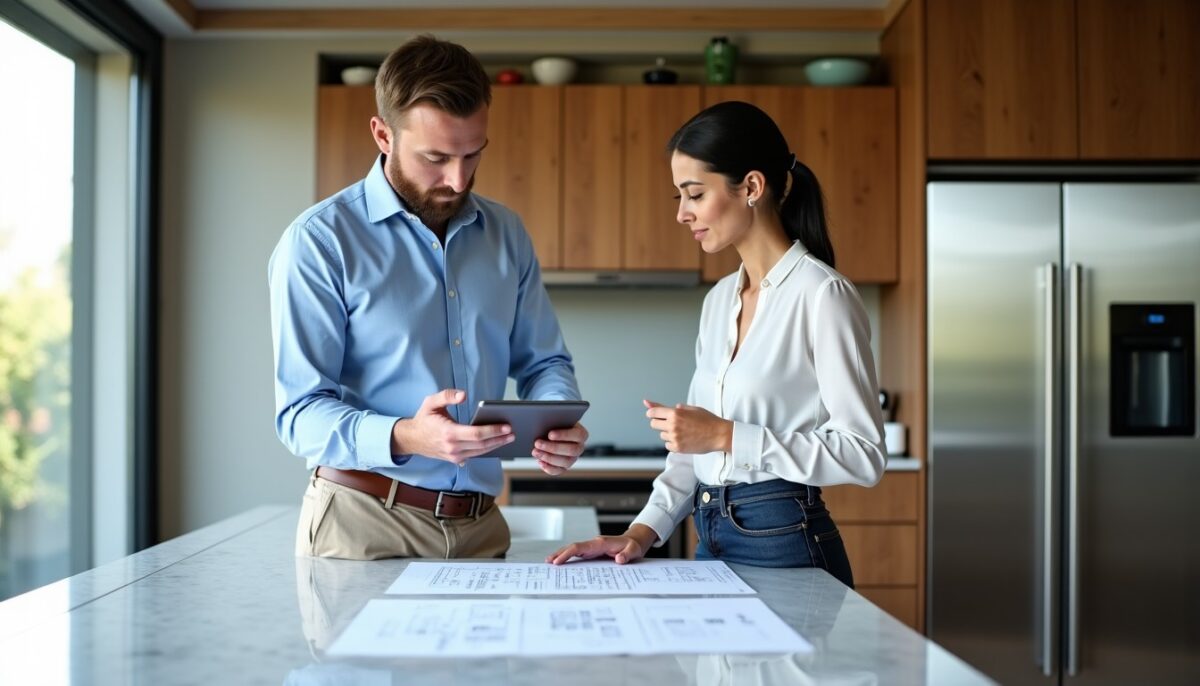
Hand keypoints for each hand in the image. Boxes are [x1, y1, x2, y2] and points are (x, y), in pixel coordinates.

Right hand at [391, 389, 513, 465]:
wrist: (411, 439)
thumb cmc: (423, 418)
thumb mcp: (431, 402)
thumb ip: (447, 396)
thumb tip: (464, 395)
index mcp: (448, 433)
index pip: (476, 434)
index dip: (493, 430)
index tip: (507, 427)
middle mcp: (452, 447)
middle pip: (482, 445)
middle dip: (499, 438)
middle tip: (513, 432)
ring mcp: (454, 456)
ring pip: (480, 452)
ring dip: (496, 445)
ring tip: (509, 437)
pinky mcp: (455, 459)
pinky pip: (475, 455)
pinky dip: (487, 449)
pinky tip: (497, 443)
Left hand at [532, 423, 587, 474]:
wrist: (552, 432)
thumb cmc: (554, 424)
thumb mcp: (556, 419)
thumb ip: (552, 421)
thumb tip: (541, 425)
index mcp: (581, 434)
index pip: (577, 435)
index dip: (564, 435)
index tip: (550, 434)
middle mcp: (579, 447)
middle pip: (571, 450)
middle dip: (553, 447)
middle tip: (537, 443)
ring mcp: (573, 458)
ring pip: (565, 462)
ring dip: (549, 457)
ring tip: (536, 452)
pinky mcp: (564, 467)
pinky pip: (558, 471)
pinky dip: (549, 467)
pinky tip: (540, 461)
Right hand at [546, 524, 656, 564]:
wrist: (634, 542)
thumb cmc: (633, 546)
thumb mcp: (634, 551)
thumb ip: (627, 555)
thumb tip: (619, 560)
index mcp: (600, 543)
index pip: (580, 547)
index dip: (567, 553)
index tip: (558, 561)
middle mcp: (594, 543)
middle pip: (573, 547)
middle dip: (560, 553)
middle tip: (548, 562)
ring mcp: (592, 547)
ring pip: (573, 549)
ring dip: (562, 554)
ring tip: (550, 562)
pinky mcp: (592, 551)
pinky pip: (578, 553)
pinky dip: (568, 556)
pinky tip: (562, 562)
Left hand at [644, 399, 732, 453]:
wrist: (719, 435)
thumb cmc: (707, 420)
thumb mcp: (691, 409)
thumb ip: (670, 407)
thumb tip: (649, 403)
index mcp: (675, 413)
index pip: (653, 412)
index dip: (652, 413)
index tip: (653, 414)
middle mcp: (673, 425)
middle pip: (654, 424)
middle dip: (659, 423)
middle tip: (670, 423)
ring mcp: (675, 437)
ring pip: (661, 435)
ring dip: (668, 433)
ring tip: (682, 431)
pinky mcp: (678, 448)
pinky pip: (667, 445)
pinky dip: (672, 443)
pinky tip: (683, 439)